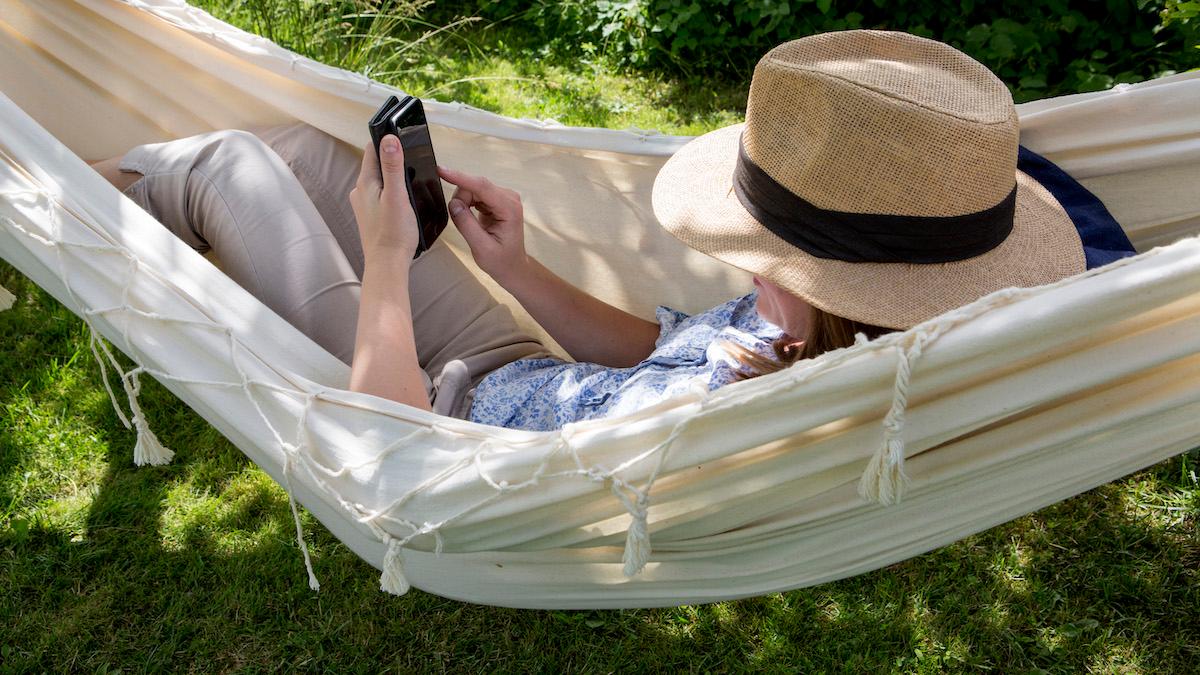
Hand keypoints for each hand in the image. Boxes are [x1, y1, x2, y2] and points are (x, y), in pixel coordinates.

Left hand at [350, 135, 418, 262]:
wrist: (387, 264)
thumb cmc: (393, 234)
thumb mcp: (397, 196)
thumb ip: (393, 166)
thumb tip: (389, 139)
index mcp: (365, 183)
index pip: (372, 149)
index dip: (386, 140)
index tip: (401, 135)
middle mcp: (360, 191)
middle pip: (376, 164)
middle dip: (393, 160)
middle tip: (412, 161)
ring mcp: (364, 204)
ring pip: (379, 180)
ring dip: (393, 177)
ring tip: (410, 183)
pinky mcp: (371, 215)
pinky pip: (381, 194)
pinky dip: (391, 192)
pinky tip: (403, 201)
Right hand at [437, 166, 528, 282]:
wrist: (512, 266)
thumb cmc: (500, 260)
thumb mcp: (481, 248)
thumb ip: (466, 225)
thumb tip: (454, 204)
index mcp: (509, 209)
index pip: (482, 187)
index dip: (460, 178)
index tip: (442, 171)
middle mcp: (509, 197)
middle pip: (475, 186)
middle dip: (461, 200)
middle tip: (462, 223)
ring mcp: (503, 196)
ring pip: (472, 188)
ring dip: (464, 203)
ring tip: (470, 225)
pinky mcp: (496, 199)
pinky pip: (474, 193)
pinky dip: (467, 204)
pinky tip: (473, 219)